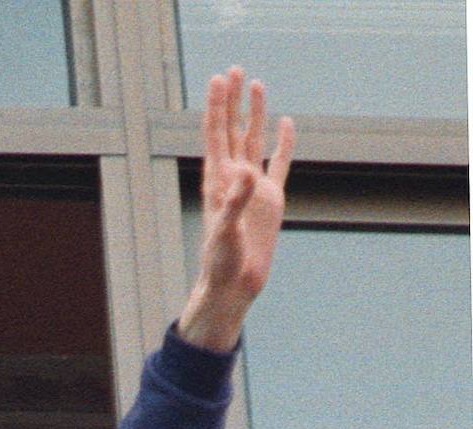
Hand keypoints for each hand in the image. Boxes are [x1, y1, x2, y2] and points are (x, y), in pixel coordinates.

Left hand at [179, 68, 294, 351]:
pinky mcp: (270, 200)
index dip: (217, 107)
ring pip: (254, 141)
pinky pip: (278, 163)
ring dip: (255, 114)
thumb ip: (237, 203)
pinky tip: (285, 123)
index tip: (219, 80)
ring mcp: (252, 188)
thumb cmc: (221, 263)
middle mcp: (232, 180)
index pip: (216, 136)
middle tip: (233, 70)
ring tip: (256, 85)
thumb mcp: (227, 232)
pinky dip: (282, 143)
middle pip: (233, 130)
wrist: (233, 286)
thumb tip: (247, 173)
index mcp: (217, 184)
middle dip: (232, 101)